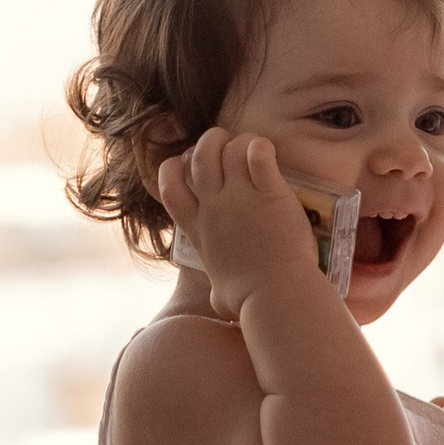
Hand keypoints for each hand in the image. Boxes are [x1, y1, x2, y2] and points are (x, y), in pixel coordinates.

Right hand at [156, 129, 320, 320]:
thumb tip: (218, 299)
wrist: (276, 296)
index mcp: (198, 230)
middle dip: (209, 143)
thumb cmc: (250, 302)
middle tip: (227, 146)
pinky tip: (268, 151)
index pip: (168, 188)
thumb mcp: (220, 293)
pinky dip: (261, 146)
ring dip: (238, 142)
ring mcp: (239, 198)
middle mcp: (213, 208)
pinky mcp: (269, 193)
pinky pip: (258, 154)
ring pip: (226, 149)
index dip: (172, 170)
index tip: (186, 165)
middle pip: (199, 157)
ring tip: (252, 147)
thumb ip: (216, 286)